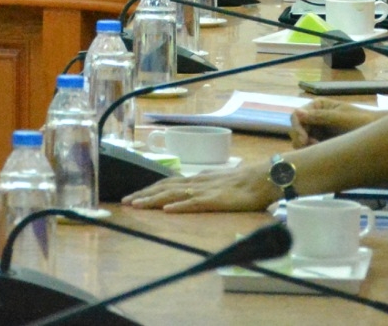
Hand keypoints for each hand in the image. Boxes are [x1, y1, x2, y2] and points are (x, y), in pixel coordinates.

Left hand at [121, 160, 275, 211]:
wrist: (262, 178)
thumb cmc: (242, 183)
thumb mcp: (217, 183)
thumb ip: (202, 187)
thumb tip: (188, 193)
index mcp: (196, 179)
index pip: (166, 184)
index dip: (148, 190)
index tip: (132, 197)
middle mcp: (195, 182)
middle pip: (164, 188)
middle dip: (143, 195)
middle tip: (125, 202)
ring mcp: (204, 190)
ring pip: (173, 194)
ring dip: (153, 200)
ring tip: (137, 205)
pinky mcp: (214, 200)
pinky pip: (194, 203)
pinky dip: (178, 206)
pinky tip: (167, 210)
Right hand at [290, 97, 381, 145]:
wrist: (377, 133)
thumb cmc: (361, 121)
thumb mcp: (340, 118)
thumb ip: (319, 116)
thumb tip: (297, 112)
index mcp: (317, 106)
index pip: (297, 116)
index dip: (297, 128)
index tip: (304, 140)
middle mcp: (315, 118)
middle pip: (296, 129)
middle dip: (301, 139)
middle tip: (313, 148)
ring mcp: (318, 131)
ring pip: (301, 141)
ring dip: (306, 147)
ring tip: (321, 150)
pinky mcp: (323, 143)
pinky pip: (311, 149)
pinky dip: (312, 152)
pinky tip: (323, 154)